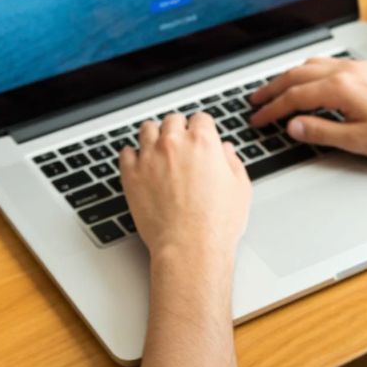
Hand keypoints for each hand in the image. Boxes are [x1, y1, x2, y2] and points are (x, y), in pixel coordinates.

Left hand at [120, 112, 251, 263]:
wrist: (190, 247)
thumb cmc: (217, 224)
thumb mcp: (240, 188)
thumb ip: (232, 162)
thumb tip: (226, 151)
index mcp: (203, 142)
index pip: (201, 118)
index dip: (202, 127)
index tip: (201, 135)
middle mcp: (174, 144)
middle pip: (172, 120)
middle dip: (178, 128)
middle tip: (180, 141)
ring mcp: (150, 157)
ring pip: (147, 129)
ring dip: (154, 135)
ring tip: (157, 146)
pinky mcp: (131, 175)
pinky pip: (126, 153)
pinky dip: (132, 154)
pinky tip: (138, 161)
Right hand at [249, 56, 366, 159]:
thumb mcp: (358, 141)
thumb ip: (321, 132)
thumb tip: (293, 127)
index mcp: (340, 88)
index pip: (294, 97)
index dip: (271, 110)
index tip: (257, 119)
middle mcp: (346, 71)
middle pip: (296, 75)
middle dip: (272, 89)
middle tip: (254, 102)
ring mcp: (357, 68)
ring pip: (311, 65)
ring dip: (288, 77)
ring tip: (275, 90)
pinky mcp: (366, 70)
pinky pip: (327, 64)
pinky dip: (307, 72)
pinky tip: (308, 81)